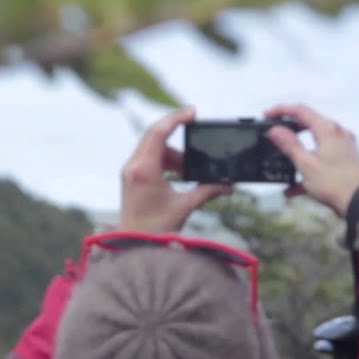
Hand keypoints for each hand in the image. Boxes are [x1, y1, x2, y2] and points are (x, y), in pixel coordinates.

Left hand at [117, 105, 232, 233]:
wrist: (134, 245)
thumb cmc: (156, 229)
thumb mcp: (184, 207)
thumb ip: (207, 191)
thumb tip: (228, 184)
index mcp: (144, 170)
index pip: (159, 132)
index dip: (176, 118)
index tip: (192, 113)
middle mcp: (133, 166)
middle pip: (155, 135)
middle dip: (177, 133)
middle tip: (196, 129)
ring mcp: (130, 171)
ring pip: (154, 147)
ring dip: (173, 153)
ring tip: (188, 171)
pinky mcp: (131, 177)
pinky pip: (149, 157)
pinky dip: (166, 161)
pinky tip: (179, 174)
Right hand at [263, 104, 358, 216]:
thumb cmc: (335, 184)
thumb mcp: (305, 164)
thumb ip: (289, 144)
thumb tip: (275, 130)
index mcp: (328, 129)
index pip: (300, 111)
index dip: (280, 111)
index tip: (267, 115)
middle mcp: (339, 132)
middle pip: (309, 123)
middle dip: (289, 129)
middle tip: (274, 134)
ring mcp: (344, 144)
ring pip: (316, 140)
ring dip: (299, 150)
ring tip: (284, 161)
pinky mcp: (347, 157)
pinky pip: (325, 154)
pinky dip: (311, 163)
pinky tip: (296, 185)